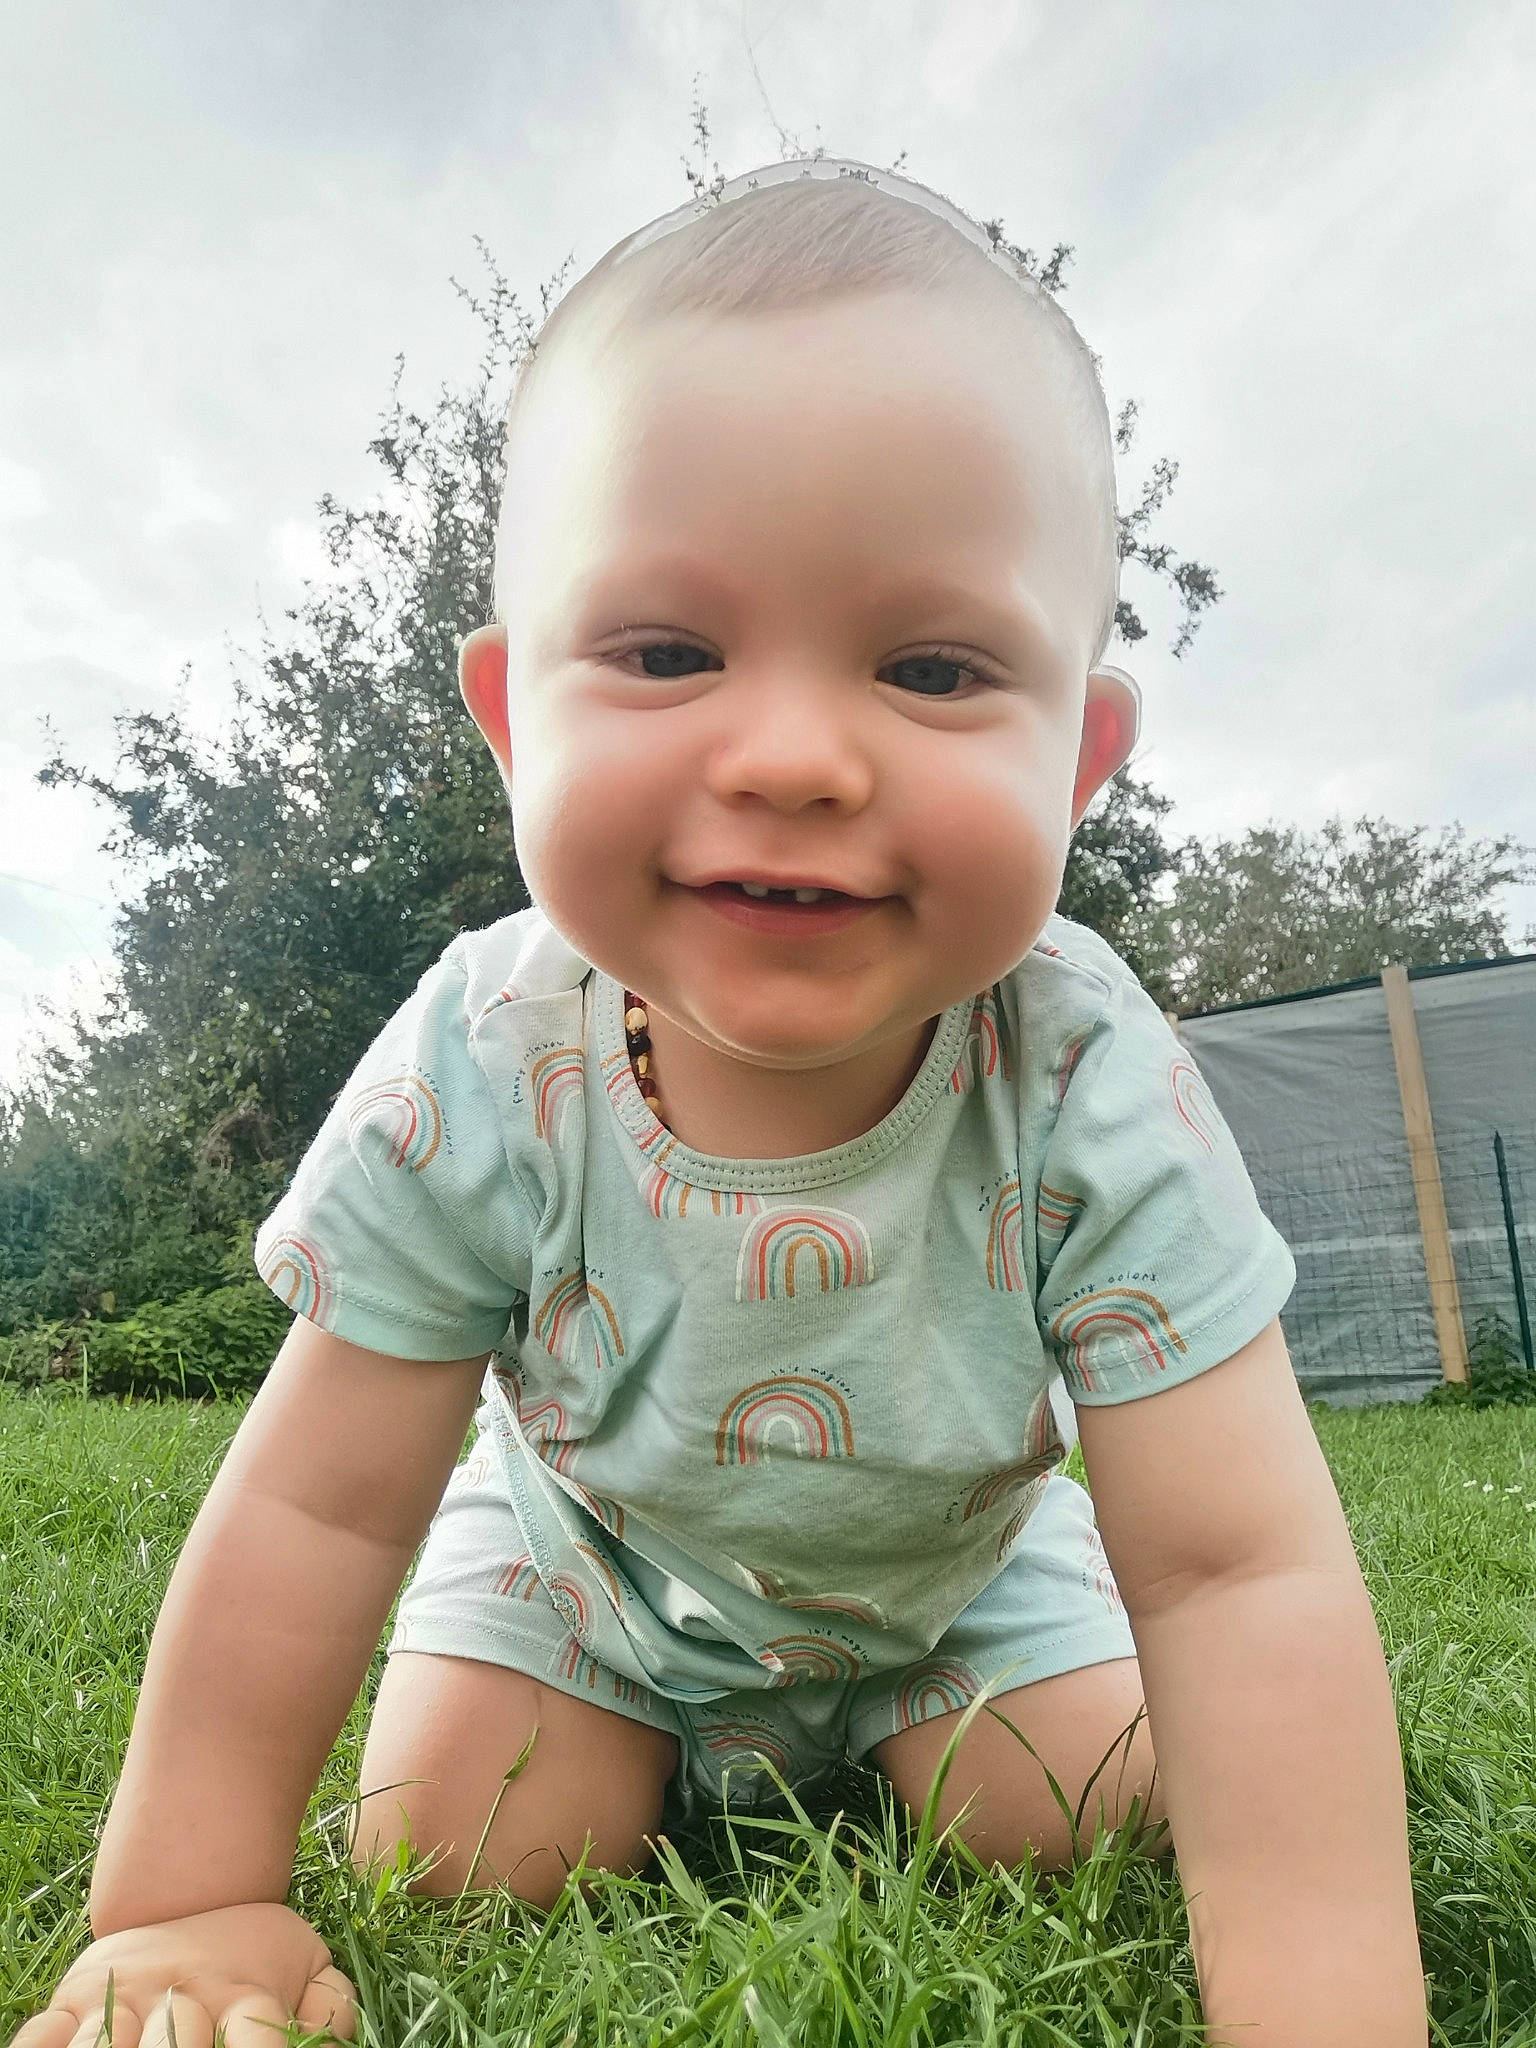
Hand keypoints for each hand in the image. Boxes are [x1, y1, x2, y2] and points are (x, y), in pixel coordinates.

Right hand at [6, 1902, 356, 2046]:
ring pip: (106, 2037)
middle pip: (173, 2046)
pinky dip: (42, 2044)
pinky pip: (46, 2029)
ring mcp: (126, 1996)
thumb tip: (340, 2045)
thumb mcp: (308, 1963)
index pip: (257, 2039)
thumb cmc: (250, 1954)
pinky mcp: (76, 1996)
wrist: (187, 1883)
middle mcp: (182, 1999)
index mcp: (243, 1996)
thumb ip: (332, 2004)